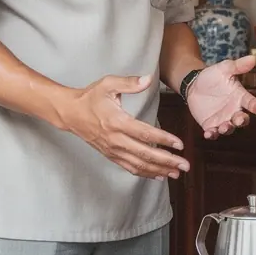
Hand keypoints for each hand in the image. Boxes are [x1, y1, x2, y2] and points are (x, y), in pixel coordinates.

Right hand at [58, 74, 189, 179]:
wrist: (70, 113)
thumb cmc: (90, 97)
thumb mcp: (108, 84)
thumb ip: (129, 83)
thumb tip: (148, 79)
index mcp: (117, 122)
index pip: (145, 134)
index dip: (164, 140)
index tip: (180, 144)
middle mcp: (116, 139)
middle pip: (145, 154)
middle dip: (167, 161)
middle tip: (185, 165)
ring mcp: (113, 150)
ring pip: (139, 165)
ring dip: (159, 170)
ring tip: (176, 173)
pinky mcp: (111, 155)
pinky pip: (130, 167)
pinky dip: (145, 173)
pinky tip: (159, 175)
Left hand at [187, 56, 255, 138]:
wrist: (194, 84)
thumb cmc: (212, 76)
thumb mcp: (224, 68)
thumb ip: (238, 66)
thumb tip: (253, 58)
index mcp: (240, 97)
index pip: (252, 103)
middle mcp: (234, 110)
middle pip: (242, 119)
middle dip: (241, 121)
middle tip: (238, 119)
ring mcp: (223, 119)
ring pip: (229, 129)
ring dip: (227, 129)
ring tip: (224, 127)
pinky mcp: (210, 126)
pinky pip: (213, 133)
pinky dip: (212, 135)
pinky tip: (209, 134)